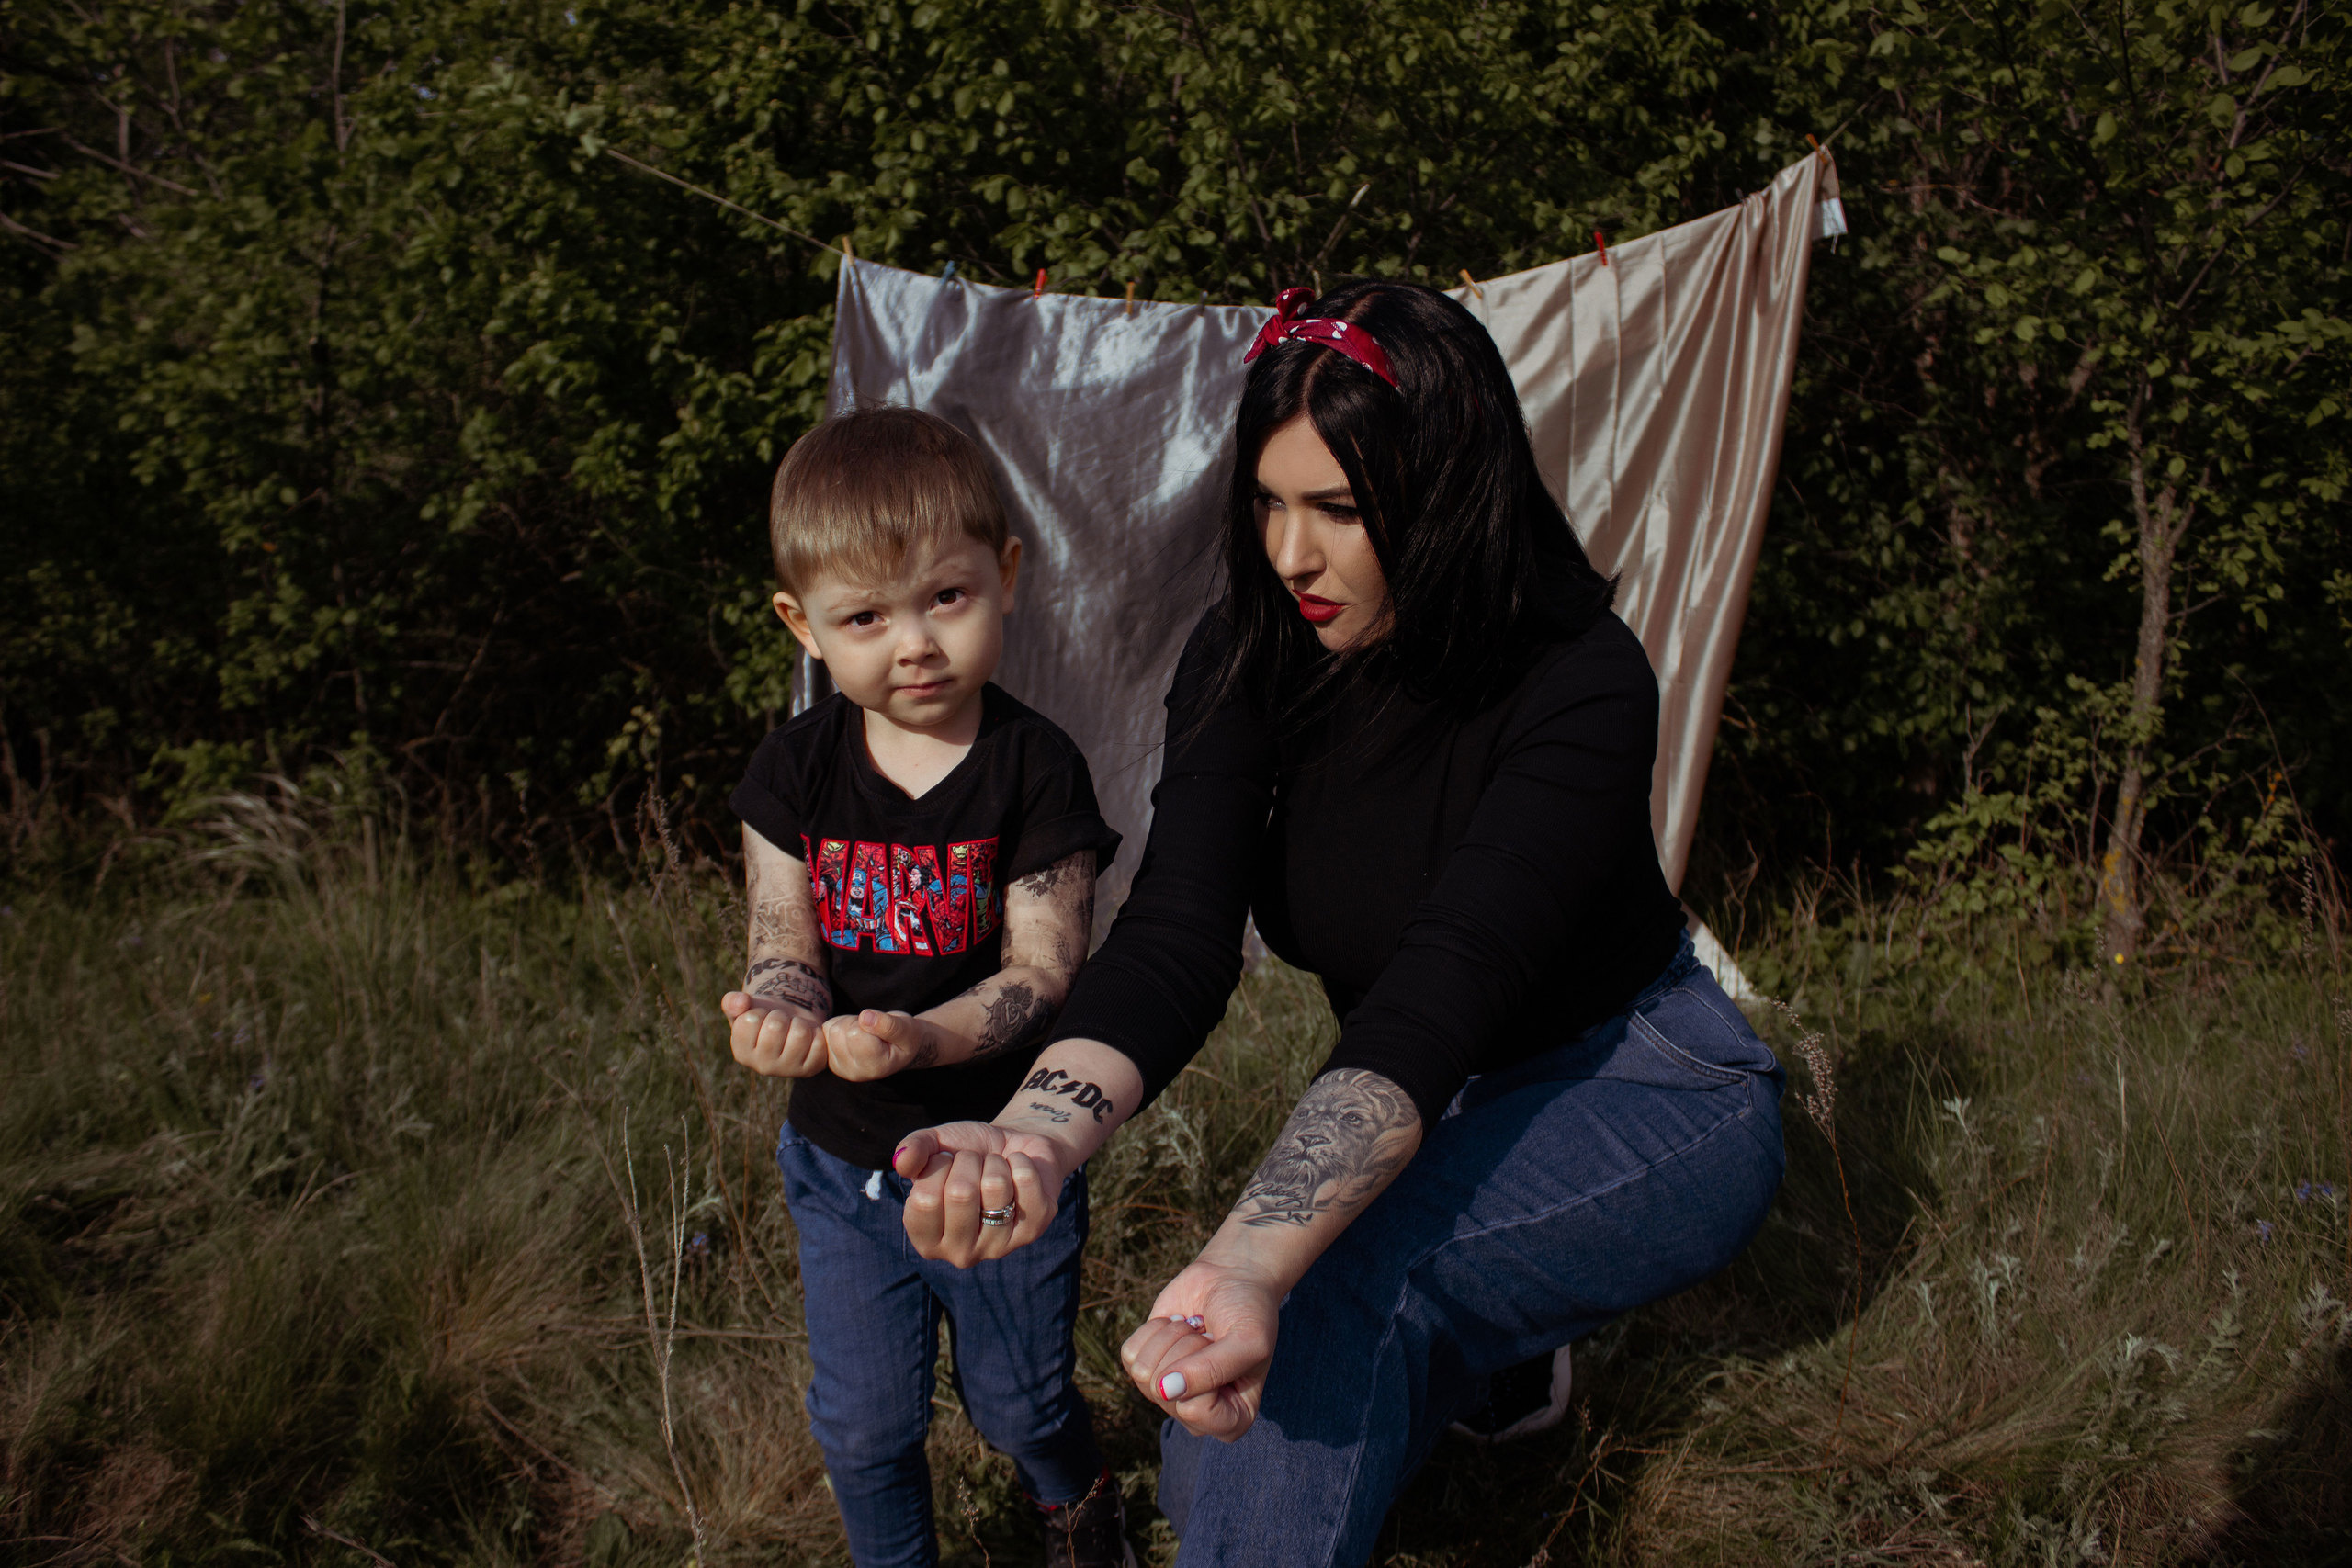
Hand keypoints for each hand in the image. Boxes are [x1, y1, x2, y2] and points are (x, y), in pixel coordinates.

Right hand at [720, 991, 827, 1076]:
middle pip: (776, 1026)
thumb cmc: (765, 1016)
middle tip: (780, 1022)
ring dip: (799, 1022)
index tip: (762, 1018)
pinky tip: (808, 1037)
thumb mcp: (746, 1007)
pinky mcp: (811, 1069)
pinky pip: (819, 1043)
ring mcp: (788, 1070)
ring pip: (800, 1033)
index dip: (759, 1011)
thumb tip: (740, 1002)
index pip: (751, 1020)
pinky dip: (816, 1032)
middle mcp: (762, 1067)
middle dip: (780, 1015)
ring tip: (793, 1028)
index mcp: (742, 1053)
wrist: (792, 1024)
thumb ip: (733, 1002)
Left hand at [823, 1009, 939, 1080]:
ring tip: (867, 1033)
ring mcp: (840, 1067)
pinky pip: (827, 1030)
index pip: (855, 1035)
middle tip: (874, 1031)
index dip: (870, 1023)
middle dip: (857, 1024)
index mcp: (875, 1068)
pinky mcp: (831, 1059)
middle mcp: (854, 1072)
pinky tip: (856, 1035)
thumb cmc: (907, 1037)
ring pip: (832, 1030)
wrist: (902, 1047)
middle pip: (839, 1033)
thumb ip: (889, 1026)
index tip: (884, 1030)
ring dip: (849, 1024)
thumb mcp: (907, 1029)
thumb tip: (865, 1017)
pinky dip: (841, 1025)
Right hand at [894, 1121, 1076, 1266]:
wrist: (1012, 1147)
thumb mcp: (935, 1145)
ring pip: (996, 1187)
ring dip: (995, 1163)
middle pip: (961, 1194)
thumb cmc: (966, 1152)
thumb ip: (914, 1150)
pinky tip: (1018, 1171)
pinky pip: (1026, 1183)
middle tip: (974, 1165)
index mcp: (927, 1240)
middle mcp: (960, 1254)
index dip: (937, 1167)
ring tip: (996, 1168)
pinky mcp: (1034, 1231)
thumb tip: (902, 1161)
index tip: (946, 1164)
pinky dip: (1021, 1163)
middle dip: (969, 1162)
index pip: (925, 1201)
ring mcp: (999, 1247)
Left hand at [1120, 1260, 1280, 1441]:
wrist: (1232, 1277)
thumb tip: (1163, 1389)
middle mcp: (1196, 1413)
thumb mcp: (1247, 1342)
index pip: (1195, 1412)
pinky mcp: (1147, 1365)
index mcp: (1231, 1420)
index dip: (1203, 1373)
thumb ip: (1211, 1371)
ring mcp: (1168, 1392)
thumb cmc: (1249, 1313)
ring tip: (1196, 1329)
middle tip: (1211, 1336)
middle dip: (1188, 1348)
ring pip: (1144, 1372)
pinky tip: (1178, 1325)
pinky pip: (1130, 1354)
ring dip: (1172, 1337)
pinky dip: (1154, 1329)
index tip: (1223, 1349)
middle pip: (1163, 1391)